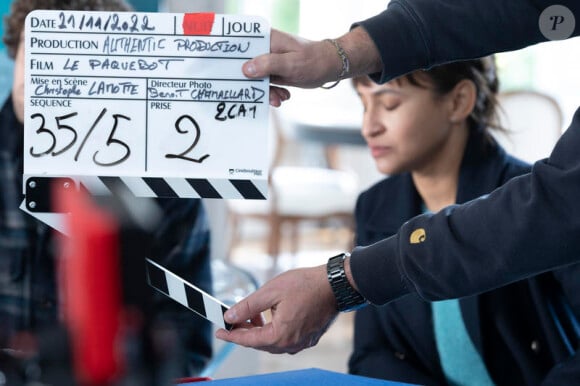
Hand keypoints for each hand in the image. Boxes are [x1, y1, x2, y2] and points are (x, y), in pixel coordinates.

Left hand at [215, 265, 338, 353]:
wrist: (334, 284)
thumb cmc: (306, 285)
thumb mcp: (270, 292)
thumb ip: (248, 306)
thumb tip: (230, 317)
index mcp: (280, 336)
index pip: (249, 340)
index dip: (231, 336)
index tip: (219, 332)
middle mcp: (292, 344)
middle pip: (261, 343)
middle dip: (245, 332)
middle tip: (234, 320)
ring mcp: (302, 342)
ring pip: (273, 342)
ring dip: (260, 331)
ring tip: (252, 315)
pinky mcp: (310, 337)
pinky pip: (286, 339)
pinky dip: (274, 330)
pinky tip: (271, 316)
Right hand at [243, 28, 381, 106]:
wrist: (329, 67)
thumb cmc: (312, 61)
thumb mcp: (291, 64)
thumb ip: (268, 65)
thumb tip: (245, 69)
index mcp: (265, 39)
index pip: (241, 46)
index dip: (232, 59)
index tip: (229, 74)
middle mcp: (264, 49)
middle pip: (245, 66)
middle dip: (253, 84)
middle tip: (264, 95)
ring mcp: (268, 62)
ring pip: (255, 79)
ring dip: (266, 92)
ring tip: (279, 98)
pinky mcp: (273, 73)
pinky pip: (265, 85)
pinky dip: (272, 94)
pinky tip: (283, 96)